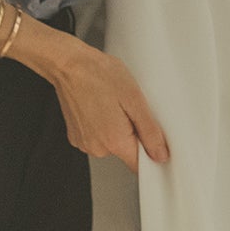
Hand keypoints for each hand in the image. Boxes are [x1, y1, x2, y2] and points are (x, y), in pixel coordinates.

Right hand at [17, 23, 170, 173]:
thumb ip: (149, 131)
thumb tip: (160, 154)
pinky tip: (102, 106)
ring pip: (112, 144)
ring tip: (114, 104)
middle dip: (135, 134)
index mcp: (114, 141)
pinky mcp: (77, 136)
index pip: (140, 165)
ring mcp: (84, 142)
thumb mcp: (134, 99)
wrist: (69, 65)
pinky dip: (104, 125)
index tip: (154, 140)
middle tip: (130, 109)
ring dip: (119, 128)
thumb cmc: (99, 75)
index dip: (151, 154)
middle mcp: (97, 147)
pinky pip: (99, 137)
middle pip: (127, 152)